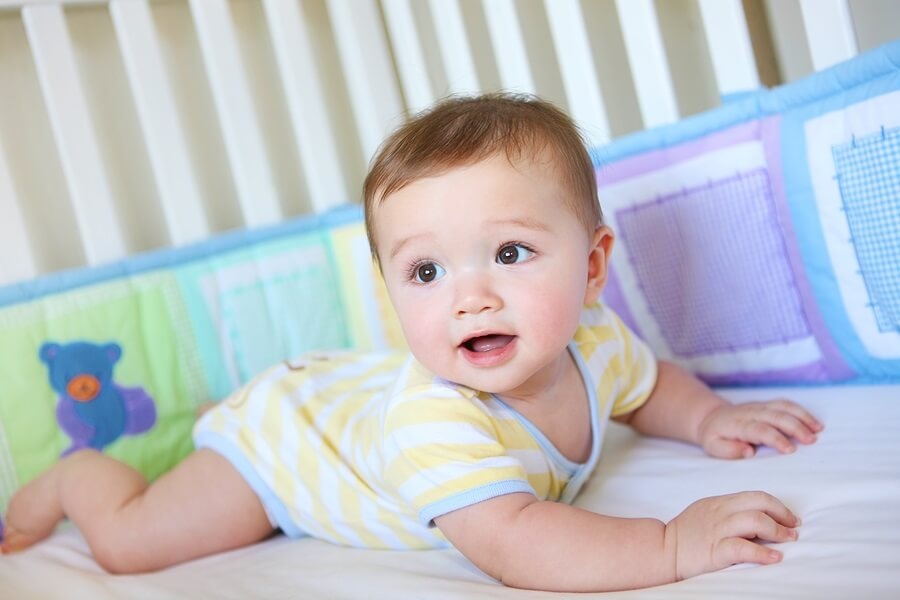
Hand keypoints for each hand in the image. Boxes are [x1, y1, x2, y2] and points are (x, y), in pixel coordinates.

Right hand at [665, 491, 799, 579]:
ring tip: (789, 540)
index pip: (755, 496)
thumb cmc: (686, 534)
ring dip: (778, 531)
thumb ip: (728, 510)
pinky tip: (774, 557)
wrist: (662, 549)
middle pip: (759, 503)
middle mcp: (721, 512)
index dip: (777, 505)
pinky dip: (762, 553)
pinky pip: (743, 548)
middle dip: (782, 514)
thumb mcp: (706, 512)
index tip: (789, 517)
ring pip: (755, 521)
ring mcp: (718, 530)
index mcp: (719, 502)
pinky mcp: (715, 550)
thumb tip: (758, 517)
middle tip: (794, 528)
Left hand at [697, 399, 822, 458]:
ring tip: (819, 430)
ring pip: (783, 407)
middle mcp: (751, 412)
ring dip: (803, 417)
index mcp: (739, 424)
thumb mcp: (713, 446)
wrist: (712, 417)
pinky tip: (814, 423)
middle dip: (795, 427)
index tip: (790, 450)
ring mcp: (760, 406)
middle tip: (812, 440)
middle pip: (776, 416)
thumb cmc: (715, 436)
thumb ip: (728, 450)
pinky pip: (786, 404)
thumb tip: (748, 451)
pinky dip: (801, 411)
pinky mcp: (767, 405)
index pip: (760, 430)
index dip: (776, 438)